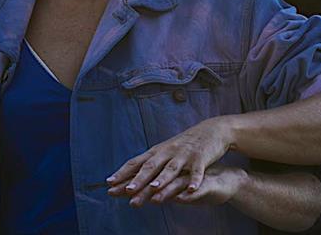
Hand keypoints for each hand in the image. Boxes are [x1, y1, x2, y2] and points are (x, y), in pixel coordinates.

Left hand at [106, 116, 232, 206]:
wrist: (211, 130)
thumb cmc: (184, 144)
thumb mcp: (164, 151)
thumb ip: (149, 163)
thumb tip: (127, 174)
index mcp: (157, 152)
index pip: (136, 163)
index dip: (123, 173)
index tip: (109, 183)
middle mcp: (168, 152)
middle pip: (151, 167)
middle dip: (139, 179)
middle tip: (128, 190)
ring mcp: (184, 155)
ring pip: (171, 168)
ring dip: (163, 179)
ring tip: (154, 189)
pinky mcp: (200, 158)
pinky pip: (197, 171)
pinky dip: (195, 180)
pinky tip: (191, 189)